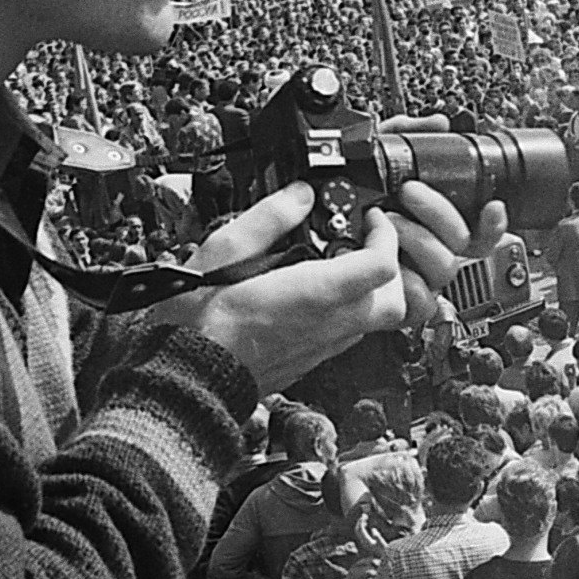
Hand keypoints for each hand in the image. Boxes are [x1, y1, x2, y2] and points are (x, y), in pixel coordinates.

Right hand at [146, 182, 500, 392]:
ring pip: (376, 320)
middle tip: (367, 241)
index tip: (368, 217)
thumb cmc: (192, 324)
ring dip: (372, 289)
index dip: (384, 234)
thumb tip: (298, 196)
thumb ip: (265, 221)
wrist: (183, 382)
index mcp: (312, 295)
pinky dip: (350, 310)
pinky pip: (350, 334)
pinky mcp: (311, 362)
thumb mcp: (218, 255)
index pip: (381, 265)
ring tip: (344, 264)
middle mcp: (327, 325)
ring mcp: (322, 348)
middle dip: (391, 265)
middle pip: (394, 299)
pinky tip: (320, 294)